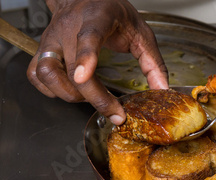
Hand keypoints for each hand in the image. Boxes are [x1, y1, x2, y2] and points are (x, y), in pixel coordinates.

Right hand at [27, 0, 168, 124]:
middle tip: (115, 112)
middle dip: (95, 97)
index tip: (84, 76)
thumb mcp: (141, 33)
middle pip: (73, 70)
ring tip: (91, 97)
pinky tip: (69, 91)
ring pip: (47, 73)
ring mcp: (52, 38)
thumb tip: (162, 90)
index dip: (85, 58)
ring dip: (69, 95)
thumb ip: (153, 62)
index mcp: (96, 18)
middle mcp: (69, 28)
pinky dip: (50, 89)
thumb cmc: (112, 12)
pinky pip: (36, 74)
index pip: (87, 37)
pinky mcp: (42, 48)